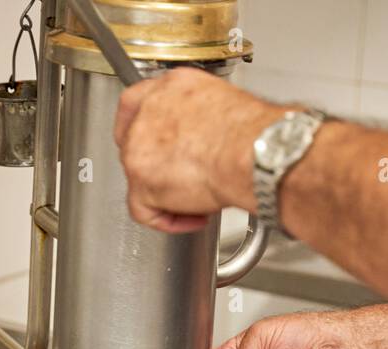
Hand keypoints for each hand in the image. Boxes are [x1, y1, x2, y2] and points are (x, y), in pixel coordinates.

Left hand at [114, 67, 286, 233]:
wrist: (253, 152)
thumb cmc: (252, 132)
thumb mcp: (222, 104)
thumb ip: (199, 118)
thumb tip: (204, 135)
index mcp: (169, 88)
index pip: (134, 104)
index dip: (138, 125)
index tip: (148, 141)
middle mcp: (148, 115)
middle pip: (133, 145)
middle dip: (158, 166)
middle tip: (184, 177)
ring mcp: (138, 149)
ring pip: (139, 179)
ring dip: (168, 194)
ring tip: (201, 198)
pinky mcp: (141, 183)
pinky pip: (144, 211)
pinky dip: (169, 220)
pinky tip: (194, 217)